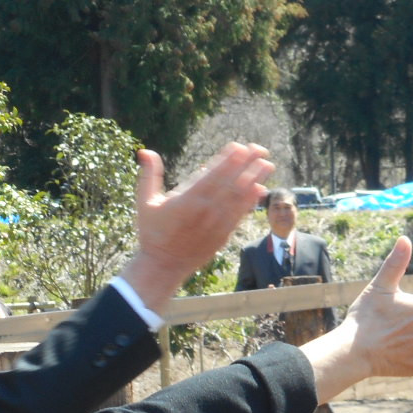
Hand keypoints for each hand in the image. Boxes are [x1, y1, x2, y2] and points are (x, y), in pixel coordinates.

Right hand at [118, 143, 272, 313]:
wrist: (163, 266)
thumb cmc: (152, 233)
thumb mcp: (145, 202)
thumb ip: (149, 175)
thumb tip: (145, 151)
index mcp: (188, 199)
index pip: (212, 175)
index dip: (228, 160)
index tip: (239, 147)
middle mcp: (206, 209)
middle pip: (231, 183)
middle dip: (247, 165)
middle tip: (260, 149)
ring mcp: (217, 223)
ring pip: (239, 198)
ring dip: (255, 180)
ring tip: (267, 165)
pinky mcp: (223, 235)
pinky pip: (240, 215)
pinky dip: (251, 202)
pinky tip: (260, 190)